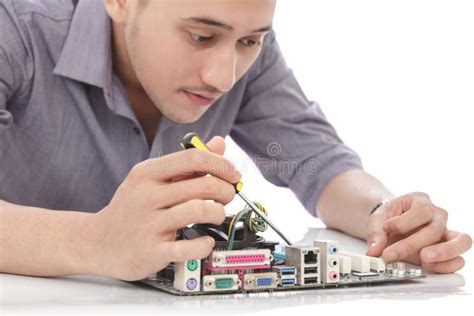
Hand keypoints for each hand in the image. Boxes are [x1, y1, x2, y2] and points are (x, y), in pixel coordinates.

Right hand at [88, 136, 239, 280]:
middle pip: (202, 185)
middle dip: (226, 190)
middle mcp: (147, 196)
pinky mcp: (152, 251)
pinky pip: (189, 246)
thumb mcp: (151, 179)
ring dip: (218, 213)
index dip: (221, 164)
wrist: (97, 242)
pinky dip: (205, 243)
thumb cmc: (131, 208)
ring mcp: (148, 225)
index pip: (193, 158)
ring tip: (216, 215)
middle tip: (227, 196)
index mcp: (147, 173)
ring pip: (199, 211)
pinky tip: (204, 240)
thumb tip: (218, 144)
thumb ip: (187, 163)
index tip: (233, 174)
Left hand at [366, 192, 471, 272]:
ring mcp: (446, 233)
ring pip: (461, 241)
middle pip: (435, 229)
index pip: (421, 210)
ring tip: (423, 260)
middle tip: (394, 254)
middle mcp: (438, 216)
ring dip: (443, 253)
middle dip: (412, 244)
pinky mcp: (448, 251)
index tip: (386, 229)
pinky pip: (458, 260)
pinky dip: (446, 266)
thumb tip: (374, 250)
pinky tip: (428, 267)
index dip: (403, 222)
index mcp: (420, 202)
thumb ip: (375, 233)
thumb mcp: (378, 219)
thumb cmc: (390, 218)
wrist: (393, 223)